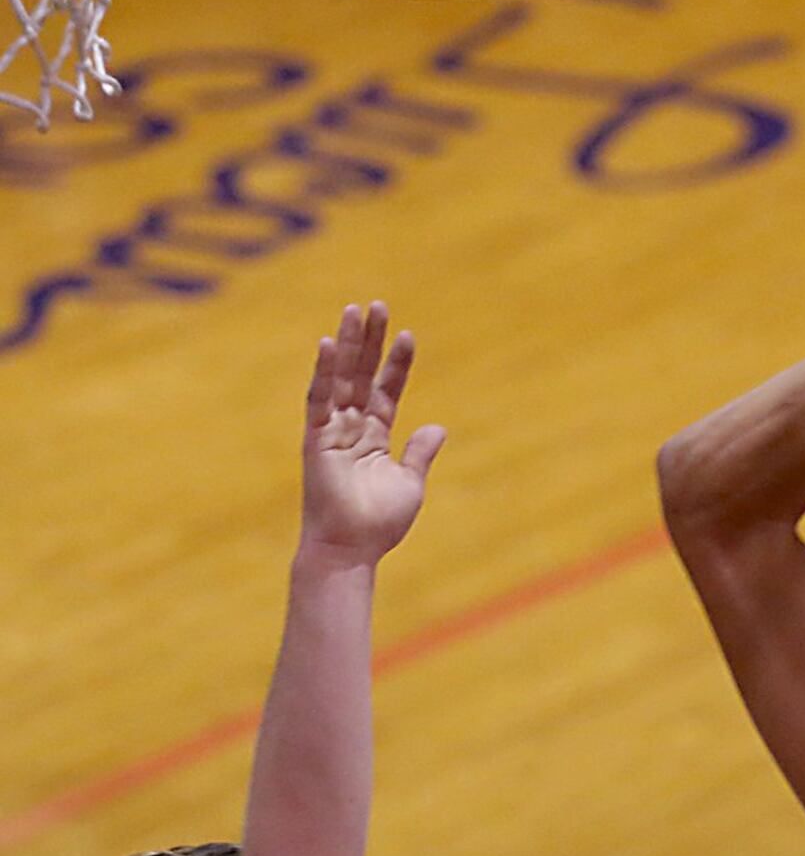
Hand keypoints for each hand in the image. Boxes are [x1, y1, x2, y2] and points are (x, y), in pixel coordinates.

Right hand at [301, 303, 446, 561]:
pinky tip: (326, 344)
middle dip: (370, 341)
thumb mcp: (410, 483)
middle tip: (378, 306)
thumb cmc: (379, 524)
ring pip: (340, 378)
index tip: (408, 336)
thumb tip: (437, 426)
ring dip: (346, 344)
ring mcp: (332, 430)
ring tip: (356, 310)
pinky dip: (322, 372)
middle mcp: (352, 428)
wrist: (352, 549)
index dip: (396, 364)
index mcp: (375, 437)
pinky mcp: (315, 438)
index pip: (386, 390)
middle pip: (361, 374)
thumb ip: (420, 452)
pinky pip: (317, 399)